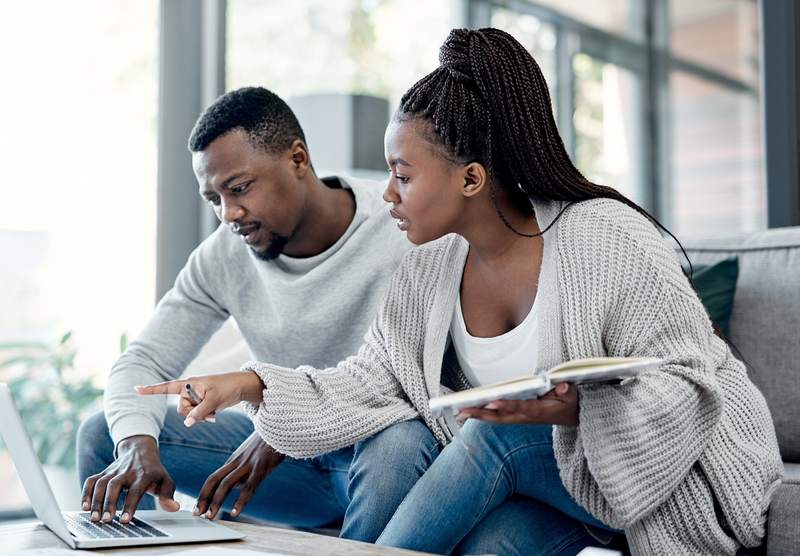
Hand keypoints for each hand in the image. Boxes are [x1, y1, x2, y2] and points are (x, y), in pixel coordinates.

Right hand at [81, 435, 178, 523]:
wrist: (140, 450)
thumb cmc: (154, 471)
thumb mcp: (166, 480)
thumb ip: (168, 495)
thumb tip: (173, 508)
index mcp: (143, 474)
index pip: (136, 490)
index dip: (130, 505)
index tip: (125, 520)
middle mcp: (127, 472)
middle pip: (115, 485)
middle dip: (109, 503)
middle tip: (106, 520)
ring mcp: (113, 471)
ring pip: (101, 483)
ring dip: (96, 500)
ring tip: (94, 518)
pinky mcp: (104, 472)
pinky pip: (92, 480)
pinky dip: (86, 492)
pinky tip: (84, 507)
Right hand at [135, 371, 263, 426]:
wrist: (240, 387)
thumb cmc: (227, 387)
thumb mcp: (213, 400)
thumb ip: (199, 412)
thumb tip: (187, 423)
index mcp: (189, 384)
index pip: (167, 388)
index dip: (151, 390)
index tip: (136, 389)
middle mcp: (189, 391)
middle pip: (181, 410)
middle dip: (194, 413)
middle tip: (209, 407)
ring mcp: (195, 399)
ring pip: (188, 416)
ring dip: (201, 417)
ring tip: (214, 411)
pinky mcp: (200, 405)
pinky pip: (196, 417)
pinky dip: (204, 417)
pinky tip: (214, 414)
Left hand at [194, 432, 283, 519]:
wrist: (281, 427)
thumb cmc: (268, 442)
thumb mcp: (252, 455)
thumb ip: (242, 470)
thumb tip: (236, 487)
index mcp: (234, 460)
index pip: (213, 478)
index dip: (204, 493)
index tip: (198, 507)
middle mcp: (238, 462)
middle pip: (215, 480)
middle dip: (204, 498)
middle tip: (197, 514)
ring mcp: (249, 464)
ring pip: (227, 484)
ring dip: (216, 501)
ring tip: (210, 516)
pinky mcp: (261, 467)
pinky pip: (249, 486)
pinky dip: (240, 500)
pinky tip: (235, 512)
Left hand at [457, 382, 578, 425]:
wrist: (573, 417)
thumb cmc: (570, 403)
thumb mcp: (573, 395)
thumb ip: (567, 391)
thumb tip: (561, 387)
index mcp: (540, 411)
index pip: (521, 408)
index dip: (507, 406)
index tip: (492, 403)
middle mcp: (527, 416)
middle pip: (502, 417)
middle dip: (482, 414)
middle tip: (463, 410)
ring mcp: (521, 418)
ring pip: (497, 418)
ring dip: (479, 416)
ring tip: (460, 412)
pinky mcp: (518, 417)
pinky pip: (499, 417)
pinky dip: (485, 415)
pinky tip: (471, 412)